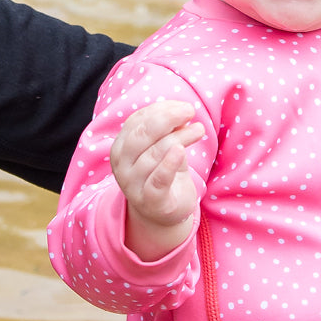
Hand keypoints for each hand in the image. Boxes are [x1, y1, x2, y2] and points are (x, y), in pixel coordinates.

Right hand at [111, 100, 204, 260]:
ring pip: (153, 154)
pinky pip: (157, 180)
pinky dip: (168, 165)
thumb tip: (181, 112)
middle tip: (190, 111)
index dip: (160, 109)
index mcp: (121, 147)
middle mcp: (121, 165)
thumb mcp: (165, 148)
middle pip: (141, 135)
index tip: (183, 106)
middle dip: (167, 119)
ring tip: (199, 130)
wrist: (163, 213)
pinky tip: (181, 151)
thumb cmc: (163, 174)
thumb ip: (169, 131)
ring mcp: (133, 185)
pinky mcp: (150, 201)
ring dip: (179, 138)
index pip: (137, 121)